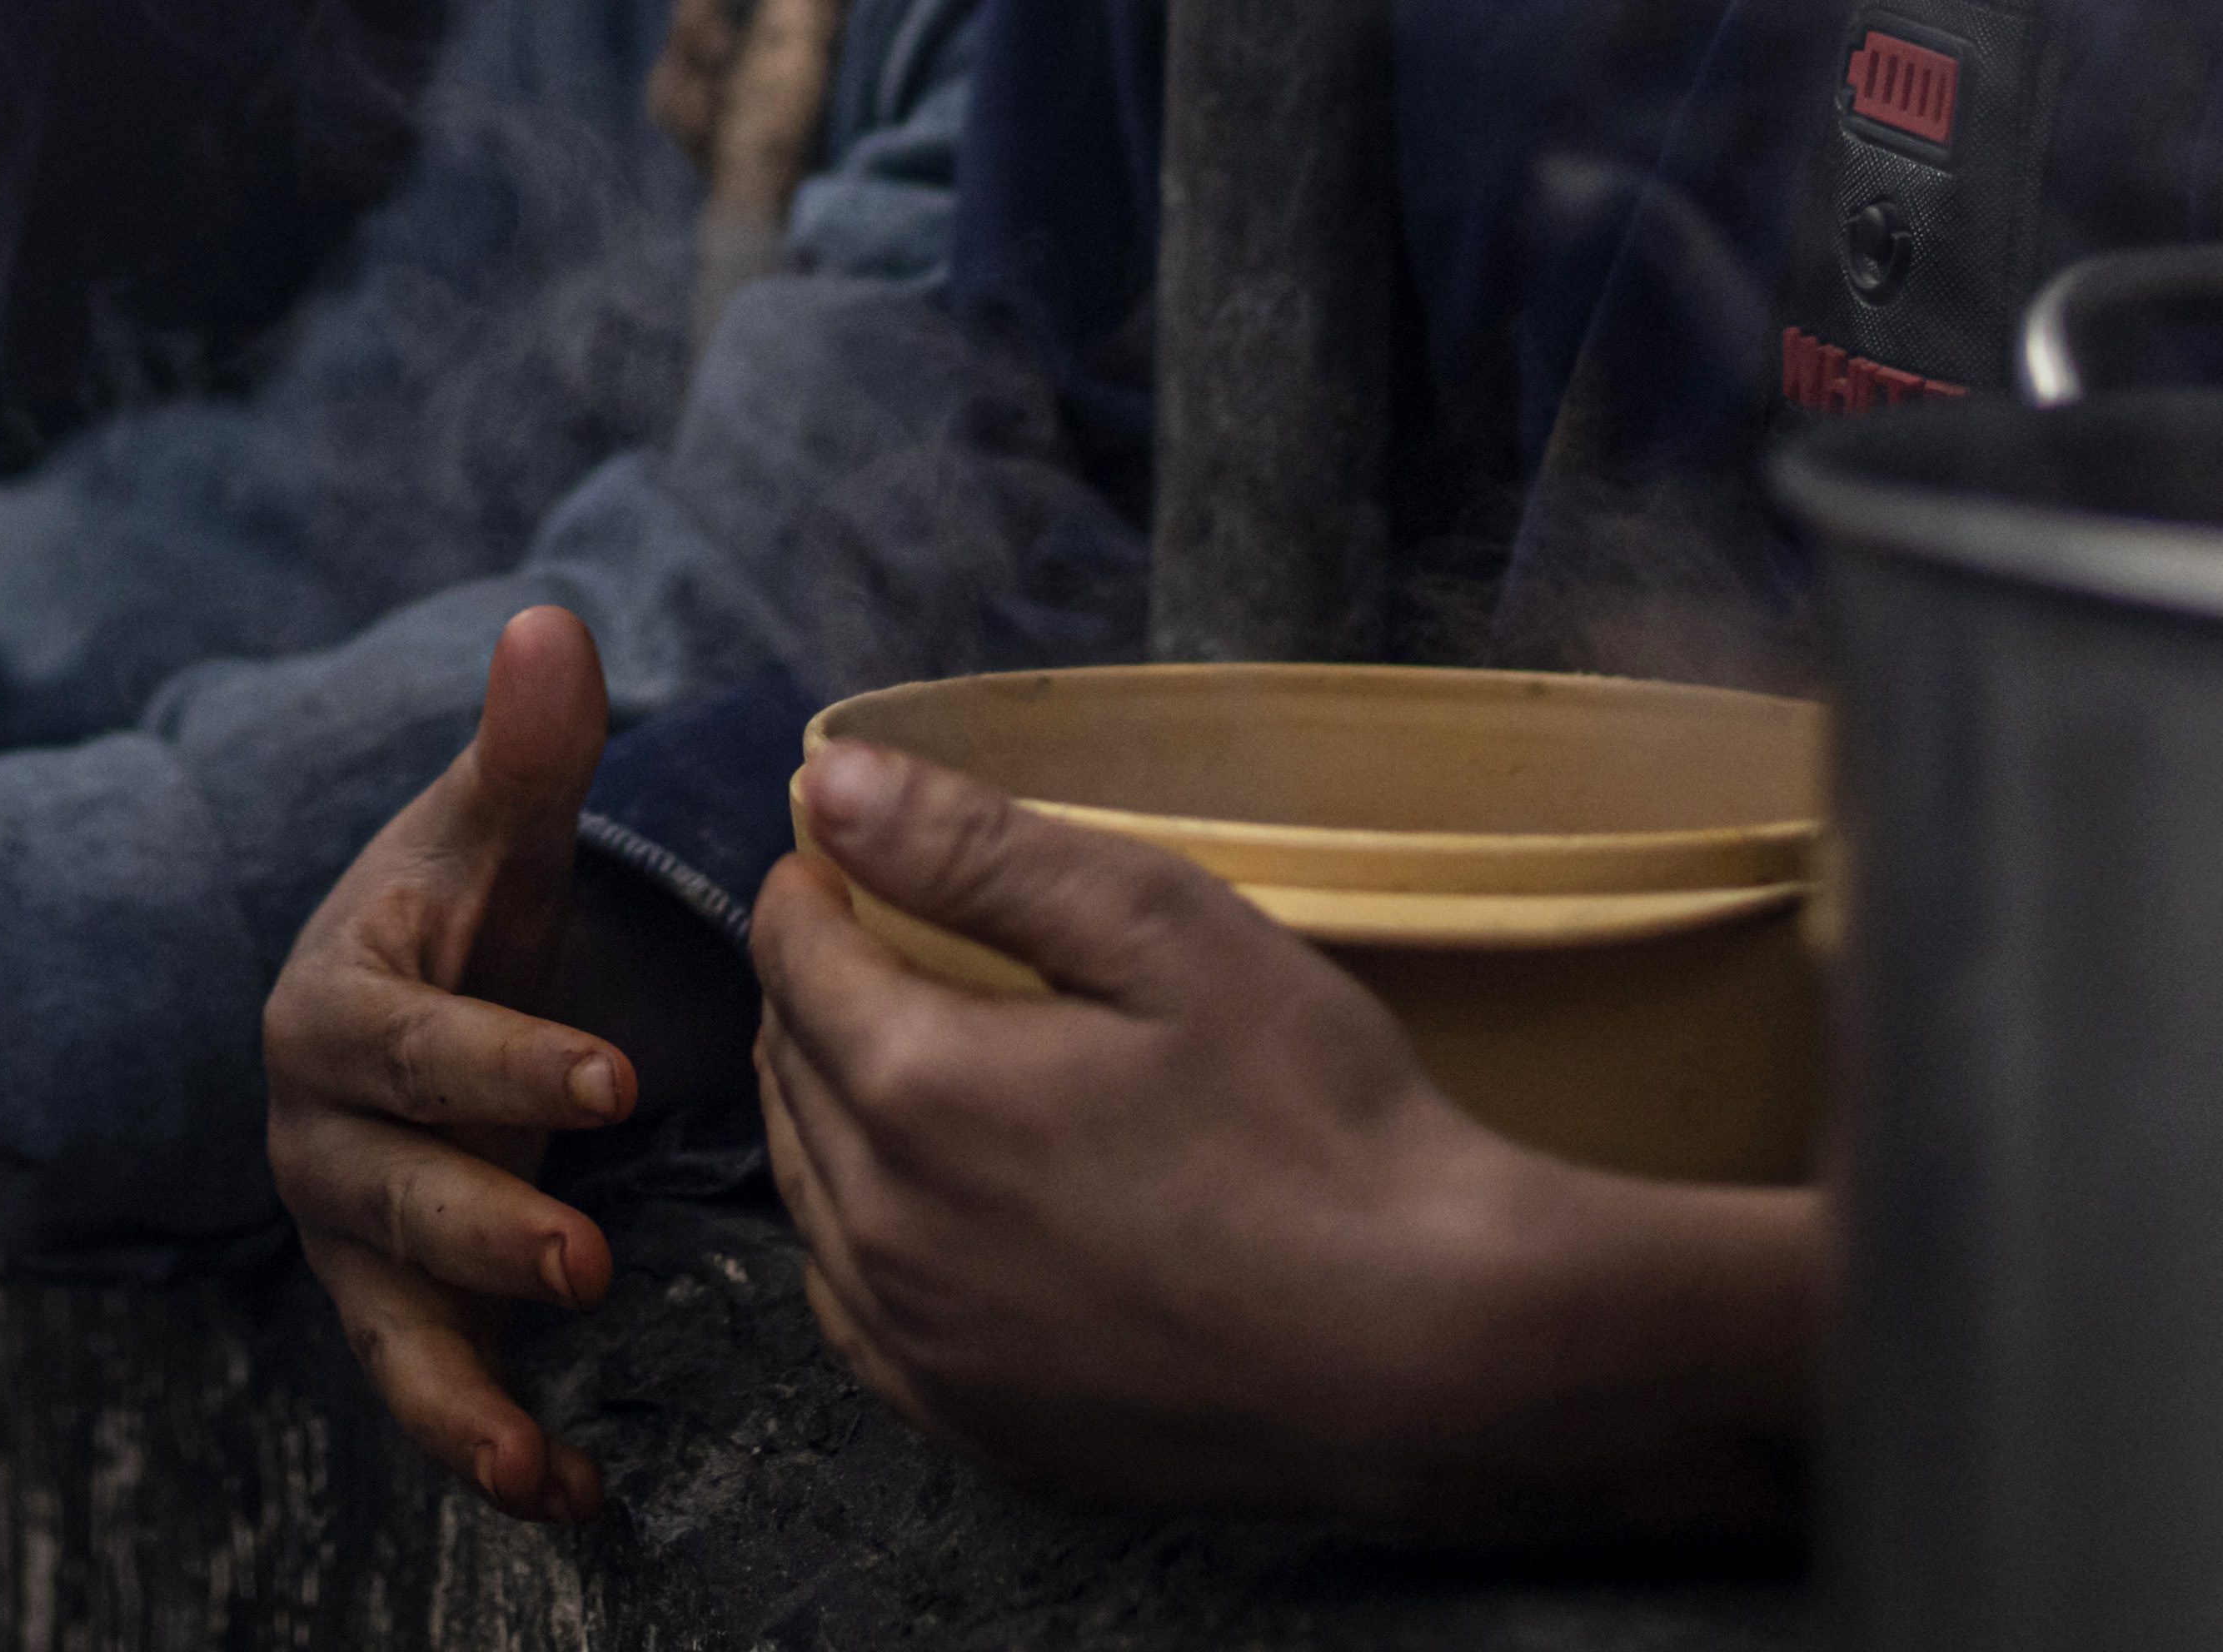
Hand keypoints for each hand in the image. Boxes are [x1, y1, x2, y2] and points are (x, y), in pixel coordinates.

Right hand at [265, 607, 633, 1523]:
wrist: (398, 999)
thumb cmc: (459, 909)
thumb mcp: (488, 828)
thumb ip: (528, 746)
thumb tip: (553, 621)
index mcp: (335, 1007)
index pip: (412, 1042)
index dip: (501, 1064)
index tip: (610, 1079)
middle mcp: (322, 1131)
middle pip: (390, 1193)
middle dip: (483, 1231)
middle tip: (587, 1261)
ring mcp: (349, 1233)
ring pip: (386, 1319)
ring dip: (458, 1388)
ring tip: (533, 1453)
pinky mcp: (393, 1307)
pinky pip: (423, 1389)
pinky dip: (482, 1445)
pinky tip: (567, 1494)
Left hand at [755, 735, 1817, 1531]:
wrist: (1432, 1350)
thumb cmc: (1319, 1124)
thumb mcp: (1166, 931)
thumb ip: (978, 851)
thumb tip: (829, 787)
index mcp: (917, 1091)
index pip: (793, 954)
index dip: (820, 887)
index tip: (861, 862)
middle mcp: (887, 1236)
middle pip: (789, 1074)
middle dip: (823, 993)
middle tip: (897, 950)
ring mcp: (927, 1354)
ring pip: (813, 1198)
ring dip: (837, 1117)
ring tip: (921, 1065)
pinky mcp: (981, 1434)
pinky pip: (863, 1319)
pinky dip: (872, 1247)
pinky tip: (944, 1213)